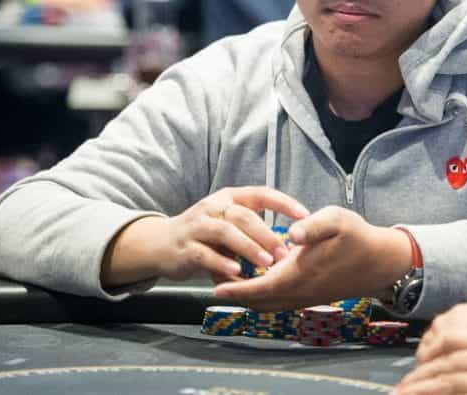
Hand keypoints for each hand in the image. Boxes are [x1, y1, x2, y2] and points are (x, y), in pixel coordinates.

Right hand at [101, 186, 309, 287]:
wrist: (161, 245)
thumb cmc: (206, 236)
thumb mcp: (229, 225)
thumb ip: (253, 230)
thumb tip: (290, 243)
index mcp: (229, 198)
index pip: (260, 194)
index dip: (283, 203)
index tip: (305, 215)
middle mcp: (213, 207)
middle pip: (243, 216)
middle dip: (266, 234)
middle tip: (285, 252)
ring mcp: (197, 226)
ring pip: (225, 232)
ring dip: (248, 247)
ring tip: (266, 262)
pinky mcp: (185, 248)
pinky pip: (206, 255)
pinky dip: (223, 263)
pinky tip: (237, 273)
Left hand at [212, 206, 411, 310]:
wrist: (381, 262)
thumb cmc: (358, 237)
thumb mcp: (337, 220)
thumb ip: (314, 225)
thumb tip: (293, 232)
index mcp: (301, 274)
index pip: (261, 288)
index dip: (237, 289)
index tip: (215, 285)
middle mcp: (300, 292)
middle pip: (259, 302)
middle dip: (237, 294)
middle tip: (215, 280)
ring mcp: (306, 297)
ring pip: (269, 305)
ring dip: (249, 296)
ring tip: (231, 281)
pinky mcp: (311, 297)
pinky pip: (280, 303)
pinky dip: (263, 297)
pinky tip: (259, 281)